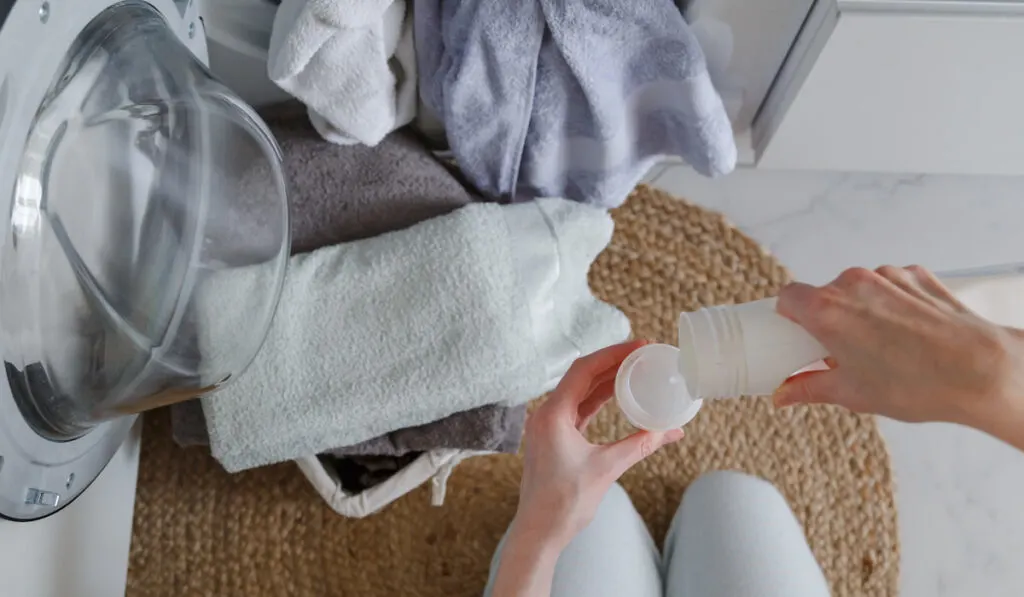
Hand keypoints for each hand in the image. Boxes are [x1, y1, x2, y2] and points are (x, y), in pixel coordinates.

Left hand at [512, 339, 685, 549]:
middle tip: (642, 354)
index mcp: (552, 415)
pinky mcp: (555, 438)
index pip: (583, 370)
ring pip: (580, 392)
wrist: (539, 532)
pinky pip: (579, 410)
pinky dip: (599, 401)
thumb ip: (639, 445)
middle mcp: (546, 415)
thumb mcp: (607, 468)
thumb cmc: (563, 503)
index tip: (637, 346)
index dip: (612, 354)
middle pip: (582, 376)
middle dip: (612, 363)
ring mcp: (549, 426)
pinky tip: (619, 395)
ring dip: (606, 380)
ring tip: (635, 369)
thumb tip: (670, 431)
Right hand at [773, 266, 1023, 444]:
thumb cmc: (918, 383)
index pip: (788, 297)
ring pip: (860, 290)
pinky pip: (891, 285)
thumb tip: (786, 393)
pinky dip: (893, 304)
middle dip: (830, 319)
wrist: (981, 371)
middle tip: (844, 352)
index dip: (790, 316)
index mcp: (827, 311)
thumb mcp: (853, 394)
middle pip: (826, 294)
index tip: (797, 334)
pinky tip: (908, 333)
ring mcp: (888, 276)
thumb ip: (810, 388)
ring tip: (883, 346)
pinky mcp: (916, 276)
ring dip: (863, 311)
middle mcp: (854, 285)